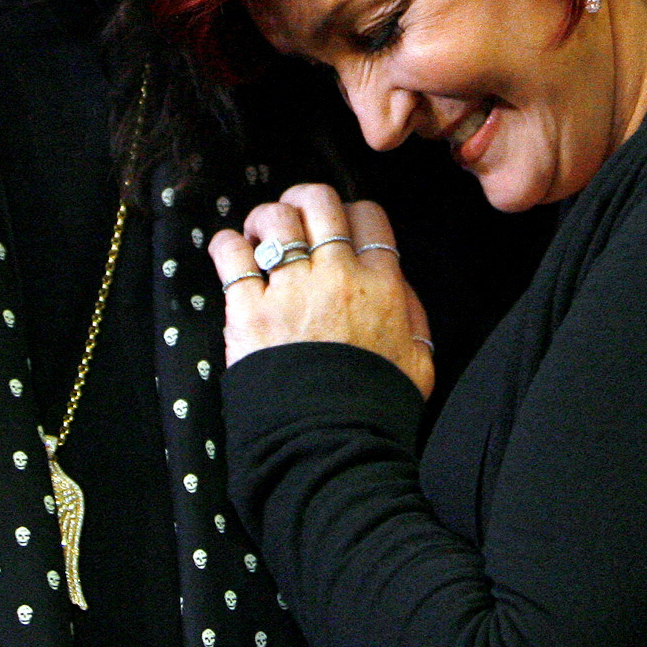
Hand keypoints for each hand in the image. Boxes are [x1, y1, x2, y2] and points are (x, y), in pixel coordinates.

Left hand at [208, 184, 434, 397]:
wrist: (334, 446)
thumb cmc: (377, 409)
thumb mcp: (420, 360)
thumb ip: (412, 314)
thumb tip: (398, 282)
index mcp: (381, 286)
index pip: (368, 216)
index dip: (351, 212)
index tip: (338, 227)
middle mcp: (338, 277)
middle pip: (320, 202)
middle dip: (304, 199)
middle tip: (294, 214)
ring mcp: (292, 291)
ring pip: (276, 219)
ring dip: (265, 218)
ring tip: (259, 234)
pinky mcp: (250, 313)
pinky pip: (232, 256)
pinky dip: (226, 245)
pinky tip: (228, 249)